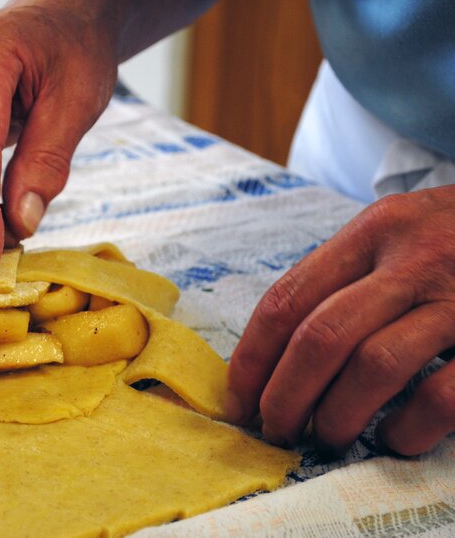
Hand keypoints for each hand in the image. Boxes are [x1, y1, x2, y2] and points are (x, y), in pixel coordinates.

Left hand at [226, 185, 454, 456]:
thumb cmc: (454, 237)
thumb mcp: (396, 233)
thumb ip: (342, 275)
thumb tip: (271, 352)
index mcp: (373, 231)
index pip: (287, 300)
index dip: (251, 359)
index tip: (237, 399)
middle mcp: (414, 260)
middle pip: (320, 338)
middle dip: (284, 396)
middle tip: (274, 429)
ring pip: (374, 368)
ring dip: (335, 416)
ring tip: (324, 437)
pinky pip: (441, 397)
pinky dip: (406, 429)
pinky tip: (392, 437)